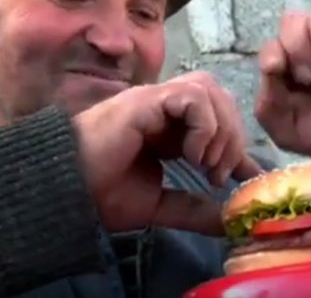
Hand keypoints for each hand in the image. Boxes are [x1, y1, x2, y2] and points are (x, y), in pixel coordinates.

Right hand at [74, 71, 262, 235]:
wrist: (66, 187)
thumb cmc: (101, 193)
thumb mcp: (158, 205)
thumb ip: (193, 209)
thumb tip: (229, 220)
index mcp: (168, 130)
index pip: (217, 120)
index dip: (237, 146)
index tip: (245, 177)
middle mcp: (165, 109)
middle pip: (220, 99)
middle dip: (232, 137)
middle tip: (218, 174)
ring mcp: (155, 101)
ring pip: (210, 89)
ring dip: (220, 128)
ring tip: (205, 163)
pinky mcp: (147, 100)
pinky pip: (193, 96)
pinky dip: (204, 125)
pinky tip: (191, 154)